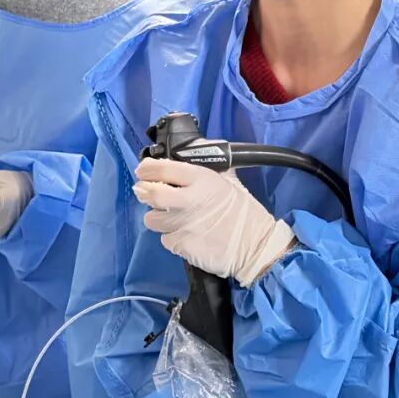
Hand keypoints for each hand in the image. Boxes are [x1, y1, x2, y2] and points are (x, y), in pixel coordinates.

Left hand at [132, 159, 295, 285]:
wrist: (256, 246)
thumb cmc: (244, 212)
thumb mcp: (230, 180)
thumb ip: (209, 167)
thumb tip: (196, 150)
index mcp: (201, 180)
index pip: (164, 168)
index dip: (147, 168)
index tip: (143, 170)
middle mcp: (189, 200)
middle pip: (151, 193)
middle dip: (143, 191)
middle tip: (144, 191)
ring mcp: (184, 225)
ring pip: (152, 219)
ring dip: (157, 217)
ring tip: (170, 217)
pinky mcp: (182, 246)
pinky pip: (165, 239)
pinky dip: (171, 237)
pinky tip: (185, 234)